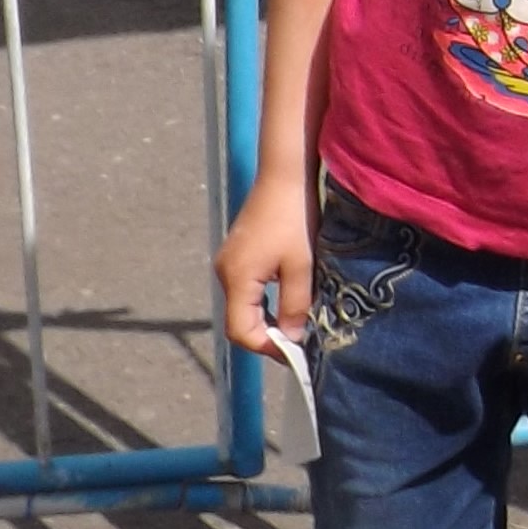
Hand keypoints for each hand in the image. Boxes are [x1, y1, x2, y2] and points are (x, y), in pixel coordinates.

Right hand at [216, 172, 316, 356]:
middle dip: (268, 336)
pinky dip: (265, 302)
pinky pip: (247, 291)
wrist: (284, 176)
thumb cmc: (295, 217)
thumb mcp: (301, 264)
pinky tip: (288, 300)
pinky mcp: (237, 256)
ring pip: (244, 307)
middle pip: (240, 321)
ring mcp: (228, 264)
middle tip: (299, 342)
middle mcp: (225, 274)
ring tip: (297, 323)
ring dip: (268, 319)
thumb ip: (295, 304)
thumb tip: (292, 339)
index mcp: (237, 278)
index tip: (295, 353)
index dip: (266, 347)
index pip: (241, 331)